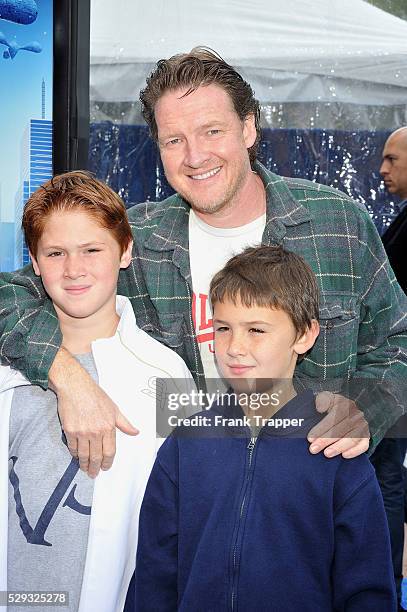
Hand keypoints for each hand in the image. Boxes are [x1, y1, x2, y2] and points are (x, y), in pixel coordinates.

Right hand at [50, 348, 138, 477]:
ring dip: (84, 464)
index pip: (110, 451)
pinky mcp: (70, 430)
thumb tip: (135, 432)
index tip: (105, 468)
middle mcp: (96, 431)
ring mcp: (82, 432)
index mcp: (108, 426)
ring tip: (85, 469)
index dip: (108, 462)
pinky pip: (72, 448)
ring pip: (84, 455)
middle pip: (96, 457)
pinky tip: (77, 456)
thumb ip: (124, 423)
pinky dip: (75, 454)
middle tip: (94, 474)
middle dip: (95, 468)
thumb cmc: (95, 395)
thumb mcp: (114, 408)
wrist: (75, 386)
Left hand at [307, 391, 369, 458]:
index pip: (333, 418)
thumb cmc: (331, 406)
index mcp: (344, 404)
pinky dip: (355, 451)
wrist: (346, 410)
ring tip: (327, 454)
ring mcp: (362, 426)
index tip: (310, 438)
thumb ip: (322, 400)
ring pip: (352, 438)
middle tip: (313, 449)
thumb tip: (320, 408)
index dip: (321, 429)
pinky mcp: (366, 436)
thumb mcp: (325, 398)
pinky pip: (363, 445)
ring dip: (339, 447)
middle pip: (341, 429)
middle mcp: (355, 415)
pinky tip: (344, 455)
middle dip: (326, 440)